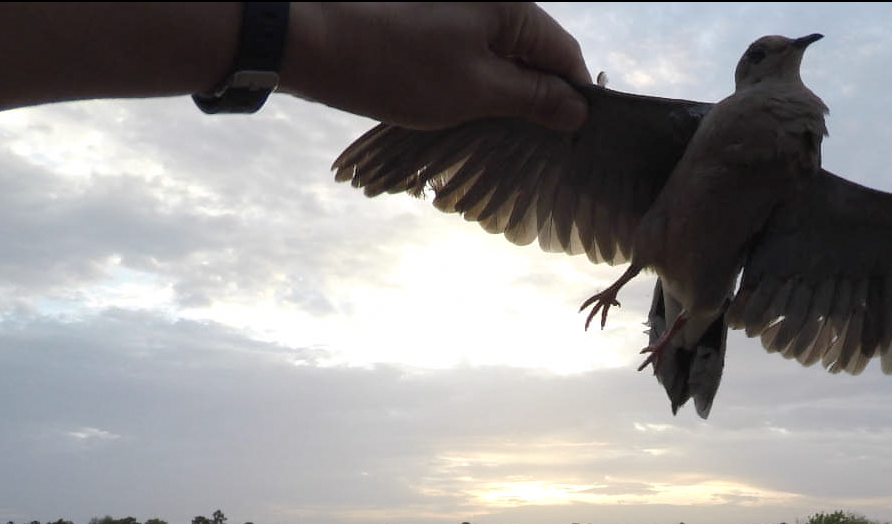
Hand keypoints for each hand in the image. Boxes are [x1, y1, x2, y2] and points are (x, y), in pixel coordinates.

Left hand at [283, 2, 591, 129]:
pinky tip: (466, 107)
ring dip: (506, 90)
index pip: (564, 52)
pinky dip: (476, 78)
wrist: (313, 40)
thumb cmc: (398, 66)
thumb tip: (578, 108)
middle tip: (536, 141)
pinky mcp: (429, 17)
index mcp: (510, 5)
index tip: (573, 136)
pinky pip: (471, 48)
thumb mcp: (476, 91)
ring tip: (499, 129)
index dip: (574, 96)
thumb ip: (533, 98)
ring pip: (501, 52)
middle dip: (539, 94)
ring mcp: (457, 6)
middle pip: (534, 50)